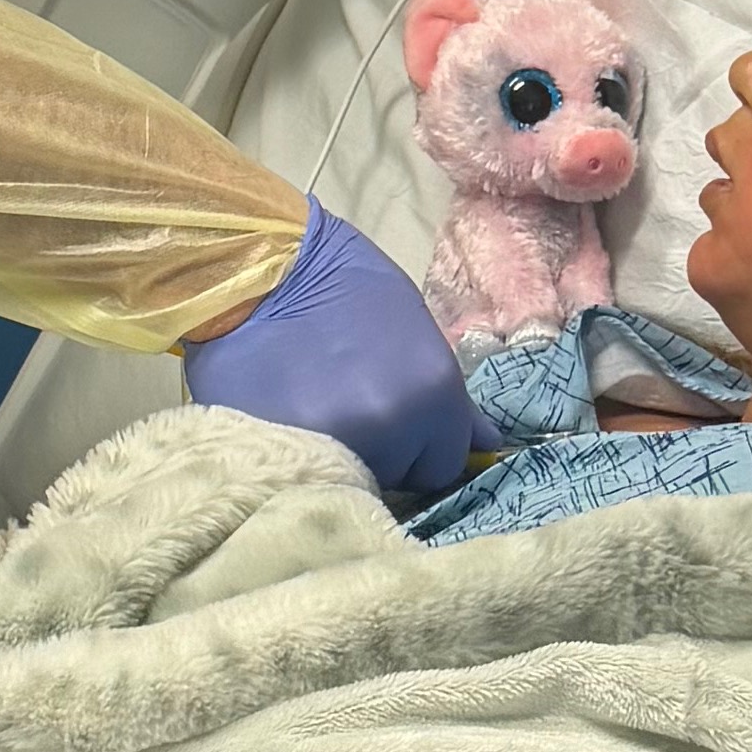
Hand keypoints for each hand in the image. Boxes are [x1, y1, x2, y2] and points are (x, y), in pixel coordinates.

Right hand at [181, 203, 475, 505]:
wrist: (261, 268)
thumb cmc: (344, 287)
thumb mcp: (415, 328)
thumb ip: (449, 398)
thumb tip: (490, 444)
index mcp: (435, 395)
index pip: (443, 465)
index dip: (418, 445)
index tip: (391, 417)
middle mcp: (394, 427)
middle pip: (398, 476)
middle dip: (381, 451)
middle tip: (347, 404)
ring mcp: (337, 445)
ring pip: (353, 482)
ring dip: (340, 457)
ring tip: (313, 410)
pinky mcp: (284, 454)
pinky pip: (308, 481)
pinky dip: (302, 461)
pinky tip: (287, 426)